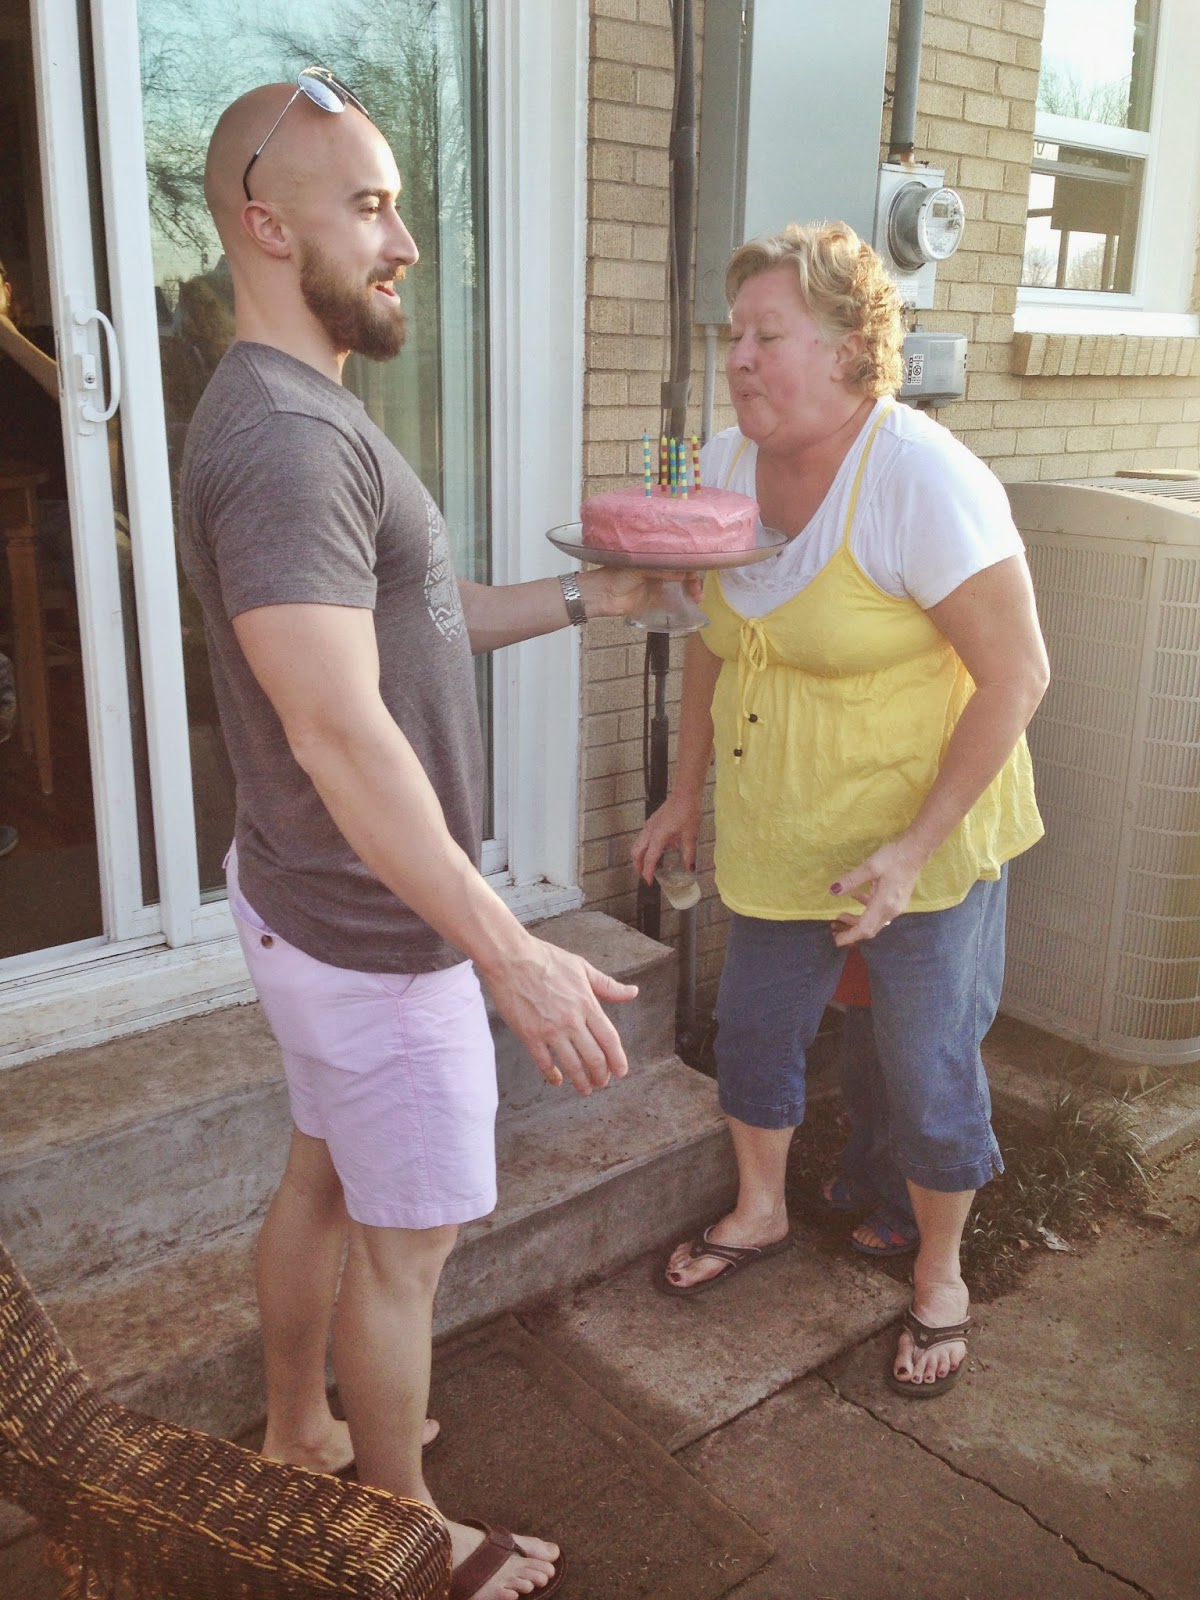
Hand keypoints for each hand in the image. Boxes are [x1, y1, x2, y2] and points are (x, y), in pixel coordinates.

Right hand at [484, 934, 637, 1093]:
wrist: (510, 958)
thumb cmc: (546, 959)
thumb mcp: (582, 968)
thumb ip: (608, 986)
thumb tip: (633, 992)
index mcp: (587, 1004)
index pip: (609, 1040)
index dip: (618, 1060)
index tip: (620, 1071)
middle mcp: (571, 1021)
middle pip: (594, 1057)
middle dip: (601, 1075)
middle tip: (602, 1082)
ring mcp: (550, 1030)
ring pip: (572, 1065)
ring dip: (581, 1081)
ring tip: (585, 1088)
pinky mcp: (529, 1035)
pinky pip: (544, 1063)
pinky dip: (553, 1076)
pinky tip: (557, 1080)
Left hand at [579, 566, 701, 619]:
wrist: (601, 596)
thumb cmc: (615, 576)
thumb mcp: (640, 569)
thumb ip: (661, 571)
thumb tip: (684, 573)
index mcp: (654, 559)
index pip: (677, 559)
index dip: (690, 565)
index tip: (697, 573)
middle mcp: (658, 570)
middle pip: (682, 573)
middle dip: (693, 581)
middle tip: (697, 591)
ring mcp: (657, 586)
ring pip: (680, 587)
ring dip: (690, 591)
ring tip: (696, 598)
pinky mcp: (654, 601)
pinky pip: (672, 601)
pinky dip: (682, 603)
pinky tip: (690, 604)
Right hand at [631, 790, 702, 885]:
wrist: (685, 794)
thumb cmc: (688, 812)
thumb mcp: (690, 835)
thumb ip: (688, 853)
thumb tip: (689, 869)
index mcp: (659, 836)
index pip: (650, 858)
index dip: (648, 872)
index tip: (649, 882)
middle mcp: (649, 831)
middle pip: (636, 852)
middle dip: (638, 865)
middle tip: (645, 876)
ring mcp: (649, 826)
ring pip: (637, 845)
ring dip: (640, 857)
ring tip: (649, 866)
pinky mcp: (651, 822)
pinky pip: (643, 838)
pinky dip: (645, 848)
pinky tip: (657, 851)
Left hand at [828, 838, 926, 945]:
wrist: (915, 851)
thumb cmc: (893, 857)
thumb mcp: (870, 867)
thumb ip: (851, 880)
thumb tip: (833, 891)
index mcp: (884, 904)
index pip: (864, 928)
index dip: (850, 936)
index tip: (836, 941)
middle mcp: (891, 910)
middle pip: (870, 929)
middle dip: (851, 931)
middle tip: (834, 928)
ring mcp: (896, 907)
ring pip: (874, 922)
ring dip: (858, 921)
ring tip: (841, 915)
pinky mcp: (898, 901)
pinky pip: (880, 913)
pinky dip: (867, 911)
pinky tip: (858, 898)